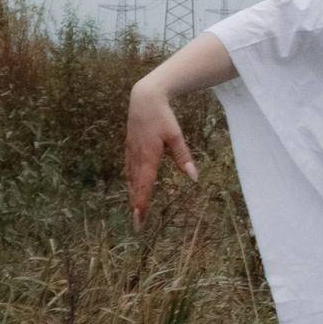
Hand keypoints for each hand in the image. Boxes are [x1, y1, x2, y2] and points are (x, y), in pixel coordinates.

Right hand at [125, 78, 197, 228]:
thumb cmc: (162, 116)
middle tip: (137, 224)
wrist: (144, 98)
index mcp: (148, 157)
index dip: (141, 205)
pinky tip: (132, 186)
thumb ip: (183, 157)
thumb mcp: (176, 135)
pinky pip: (129, 168)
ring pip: (131, 179)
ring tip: (136, 210)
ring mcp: (131, 152)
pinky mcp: (130, 146)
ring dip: (133, 195)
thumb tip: (194, 177)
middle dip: (136, 206)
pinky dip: (131, 181)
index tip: (140, 221)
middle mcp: (137, 158)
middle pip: (136, 187)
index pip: (144, 187)